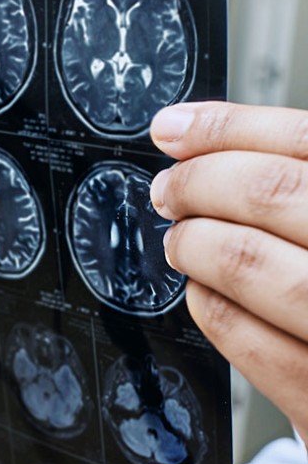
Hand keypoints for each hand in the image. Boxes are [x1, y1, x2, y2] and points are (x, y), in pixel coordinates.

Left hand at [150, 101, 307, 436]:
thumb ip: (299, 187)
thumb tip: (202, 138)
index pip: (305, 140)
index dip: (226, 128)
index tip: (173, 130)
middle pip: (271, 191)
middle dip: (198, 183)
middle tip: (169, 190)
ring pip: (248, 260)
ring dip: (195, 243)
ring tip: (182, 241)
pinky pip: (244, 335)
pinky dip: (209, 303)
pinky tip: (207, 292)